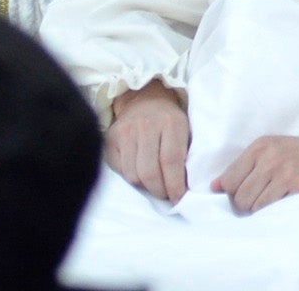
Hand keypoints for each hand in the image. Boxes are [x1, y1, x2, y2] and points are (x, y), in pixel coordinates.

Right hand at [106, 83, 191, 202]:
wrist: (144, 99)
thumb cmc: (169, 121)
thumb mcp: (186, 129)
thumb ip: (187, 154)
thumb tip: (187, 188)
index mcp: (171, 122)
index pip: (171, 160)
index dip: (175, 185)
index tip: (179, 199)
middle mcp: (147, 125)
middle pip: (150, 172)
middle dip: (160, 190)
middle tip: (166, 194)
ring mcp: (126, 132)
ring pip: (133, 175)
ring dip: (145, 187)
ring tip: (154, 184)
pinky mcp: (111, 138)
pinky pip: (121, 170)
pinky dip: (132, 177)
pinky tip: (140, 172)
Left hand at [213, 132, 298, 214]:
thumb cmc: (298, 153)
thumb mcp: (270, 149)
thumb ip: (243, 166)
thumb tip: (215, 188)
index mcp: (260, 146)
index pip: (229, 178)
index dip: (229, 192)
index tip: (236, 196)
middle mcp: (270, 158)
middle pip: (239, 196)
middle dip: (243, 204)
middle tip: (255, 201)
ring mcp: (284, 173)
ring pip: (253, 205)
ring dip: (258, 209)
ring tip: (269, 202)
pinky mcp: (298, 187)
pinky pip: (272, 209)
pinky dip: (272, 211)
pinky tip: (280, 203)